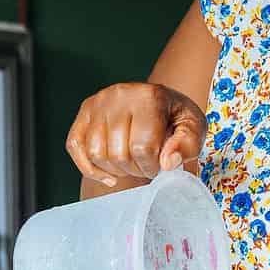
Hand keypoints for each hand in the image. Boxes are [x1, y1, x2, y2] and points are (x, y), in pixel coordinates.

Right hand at [66, 82, 206, 185]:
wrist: (161, 103)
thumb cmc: (177, 118)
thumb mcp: (194, 130)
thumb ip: (186, 146)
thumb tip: (167, 163)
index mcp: (150, 96)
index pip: (143, 147)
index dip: (152, 166)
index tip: (161, 165)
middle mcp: (119, 95)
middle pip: (118, 154)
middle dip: (136, 170)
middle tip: (148, 165)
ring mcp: (98, 102)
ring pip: (96, 154)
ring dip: (116, 170)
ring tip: (132, 165)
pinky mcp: (84, 113)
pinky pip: (75, 147)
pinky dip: (90, 168)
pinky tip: (110, 175)